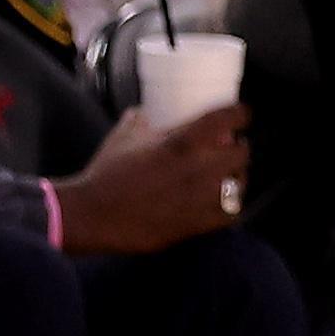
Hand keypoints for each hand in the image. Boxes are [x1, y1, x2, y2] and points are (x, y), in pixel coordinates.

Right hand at [54, 102, 250, 254]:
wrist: (93, 215)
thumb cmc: (105, 174)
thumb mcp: (124, 136)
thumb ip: (140, 119)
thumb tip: (146, 111)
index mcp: (183, 143)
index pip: (227, 119)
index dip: (240, 113)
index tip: (241, 114)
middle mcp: (198, 170)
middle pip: (242, 152)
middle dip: (239, 147)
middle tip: (230, 147)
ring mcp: (200, 199)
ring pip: (240, 184)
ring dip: (238, 176)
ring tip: (229, 174)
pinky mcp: (195, 224)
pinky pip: (230, 214)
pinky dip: (230, 205)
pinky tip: (222, 201)